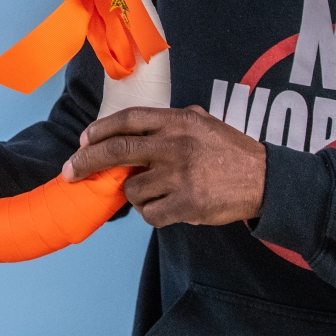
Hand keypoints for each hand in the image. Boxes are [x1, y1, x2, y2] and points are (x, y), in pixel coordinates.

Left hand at [61, 105, 266, 227]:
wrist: (266, 180)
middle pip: (117, 150)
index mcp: (177, 121)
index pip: (127, 120)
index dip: (99, 130)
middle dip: (86, 161)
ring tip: (153, 192)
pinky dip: (150, 214)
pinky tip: (164, 207)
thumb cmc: (231, 150)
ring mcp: (180, 176)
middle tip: (69, 172)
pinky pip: (150, 215)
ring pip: (132, 190)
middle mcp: (175, 145)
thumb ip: (172, 121)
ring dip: (134, 195)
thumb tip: (136, 127)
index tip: (83, 140)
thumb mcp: (203, 121)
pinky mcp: (186, 204)